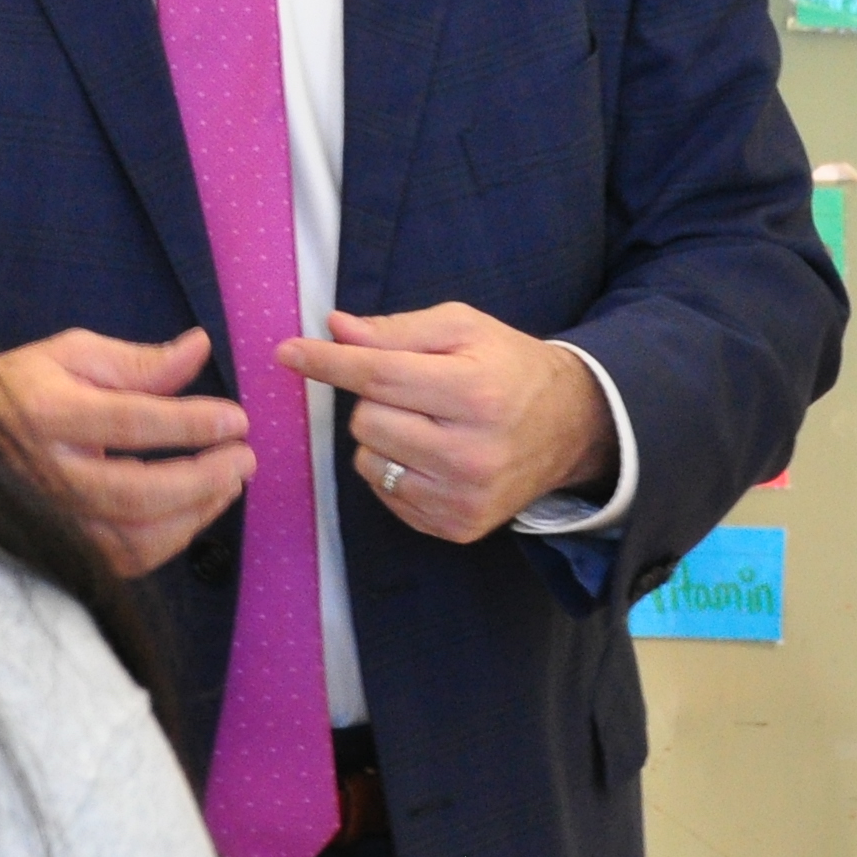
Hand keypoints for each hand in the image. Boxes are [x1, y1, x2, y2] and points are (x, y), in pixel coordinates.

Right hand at [0, 326, 254, 577]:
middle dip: (202, 480)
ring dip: (194, 514)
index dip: (189, 424)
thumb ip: (138, 361)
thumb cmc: (21, 389)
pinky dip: (170, 541)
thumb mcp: (71, 355)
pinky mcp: (60, 549)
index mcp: (48, 413)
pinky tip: (197, 512)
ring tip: (230, 483)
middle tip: (245, 459)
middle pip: (135, 492)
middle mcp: (47, 474)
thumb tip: (199, 348)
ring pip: (133, 537)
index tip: (236, 420)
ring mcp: (52, 520)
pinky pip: (124, 559)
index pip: (129, 423)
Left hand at [281, 305, 612, 546]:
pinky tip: (431, 455)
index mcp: (475, 392)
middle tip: (414, 391)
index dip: (327, 362)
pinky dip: (394, 469)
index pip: (379, 376)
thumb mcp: (464, 329)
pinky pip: (385, 495)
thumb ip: (397, 330)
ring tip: (425, 424)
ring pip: (369, 462)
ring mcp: (464, 497)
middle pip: (367, 421)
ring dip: (381, 438)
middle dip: (374, 399)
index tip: (286, 352)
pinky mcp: (458, 527)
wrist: (570, 428)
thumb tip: (336, 330)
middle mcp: (470, 452)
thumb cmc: (508, 367)